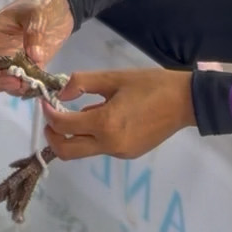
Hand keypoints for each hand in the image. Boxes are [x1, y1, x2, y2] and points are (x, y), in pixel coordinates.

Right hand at [0, 0, 74, 95]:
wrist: (63, 6)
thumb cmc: (41, 2)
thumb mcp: (36, 12)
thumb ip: (33, 32)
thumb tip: (33, 57)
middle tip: (15, 80)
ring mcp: (11, 61)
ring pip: (1, 82)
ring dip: (11, 87)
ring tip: (27, 84)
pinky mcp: (29, 68)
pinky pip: (21, 85)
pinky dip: (26, 89)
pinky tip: (36, 86)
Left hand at [40, 69, 195, 160]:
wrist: (186, 102)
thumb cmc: (151, 84)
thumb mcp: (114, 77)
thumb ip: (82, 83)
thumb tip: (60, 93)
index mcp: (105, 123)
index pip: (64, 126)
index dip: (49, 114)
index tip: (45, 102)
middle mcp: (109, 144)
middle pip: (67, 152)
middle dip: (52, 136)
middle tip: (51, 118)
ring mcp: (120, 152)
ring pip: (84, 151)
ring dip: (74, 136)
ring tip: (81, 113)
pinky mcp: (128, 154)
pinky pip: (101, 148)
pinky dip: (93, 136)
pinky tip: (104, 118)